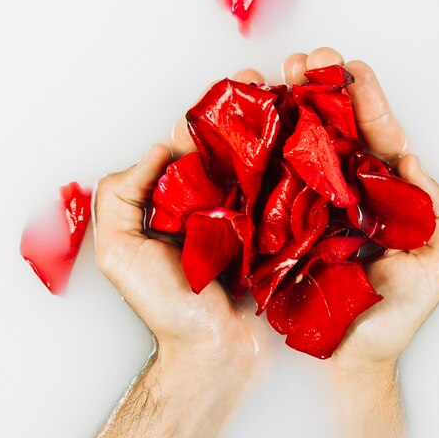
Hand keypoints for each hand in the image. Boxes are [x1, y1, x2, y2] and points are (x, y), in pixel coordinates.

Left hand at [87, 67, 267, 437]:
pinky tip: (317, 142)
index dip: (214, 112)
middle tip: (271, 81)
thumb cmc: (168, 308)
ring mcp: (255, 217)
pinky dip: (302, 169)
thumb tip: (158, 149)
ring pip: (268, 163)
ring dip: (283, 130)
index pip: (198, 144)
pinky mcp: (282, 235)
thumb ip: (121, 196)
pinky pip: (292, 196)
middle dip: (254, 111)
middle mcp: (221, 201)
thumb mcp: (121, 250)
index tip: (233, 87)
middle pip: (238, 146)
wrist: (216, 356)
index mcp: (185, 198)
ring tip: (299, 98)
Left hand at [94, 142, 257, 369]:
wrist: (217, 345)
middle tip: (220, 142)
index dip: (169, 151)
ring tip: (241, 154)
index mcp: (146, 216)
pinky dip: (251, 187)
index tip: (187, 142)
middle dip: (204, 152)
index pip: (153, 167)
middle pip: (191, 168)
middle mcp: (181, 215)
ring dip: (231, 165)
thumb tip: (154, 153)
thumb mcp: (120, 252)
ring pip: (221, 178)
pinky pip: (246, 200)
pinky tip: (256, 178)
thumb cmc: (167, 305)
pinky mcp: (245, 231)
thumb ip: (120, 200)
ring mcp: (216, 221)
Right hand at [284, 47, 438, 372]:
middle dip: (321, 89)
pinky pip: (272, 178)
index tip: (353, 67)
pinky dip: (262, 147)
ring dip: (288, 107)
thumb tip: (411, 162)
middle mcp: (345, 190)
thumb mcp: (437, 268)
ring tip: (274, 75)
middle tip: (307, 58)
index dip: (367, 100)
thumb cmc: (393, 316)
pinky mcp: (281, 219)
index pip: (378, 138)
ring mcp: (311, 202)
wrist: (346, 357)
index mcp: (383, 194)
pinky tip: (251, 121)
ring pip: (301, 145)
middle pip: (334, 130)